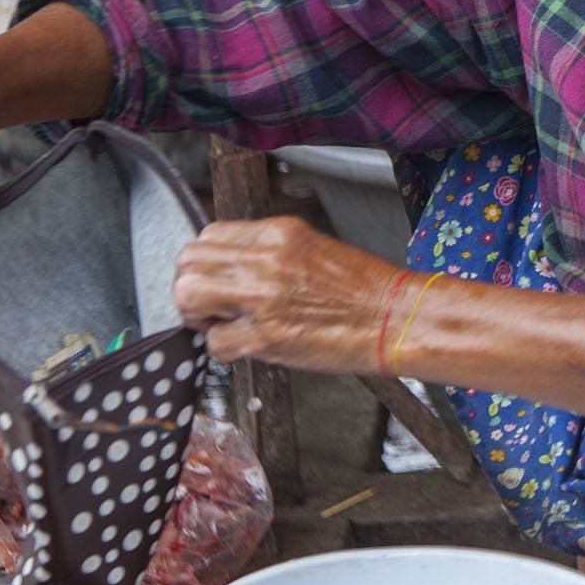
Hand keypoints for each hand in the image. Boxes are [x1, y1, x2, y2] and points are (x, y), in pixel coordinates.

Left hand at [171, 216, 408, 371]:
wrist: (395, 317)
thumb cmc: (364, 289)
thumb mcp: (313, 248)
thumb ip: (269, 253)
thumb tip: (232, 267)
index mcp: (278, 233)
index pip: (209, 235)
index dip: (204, 261)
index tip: (214, 279)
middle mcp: (265, 259)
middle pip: (188, 261)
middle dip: (191, 287)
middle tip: (210, 306)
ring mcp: (263, 297)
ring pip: (188, 295)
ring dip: (197, 315)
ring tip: (221, 324)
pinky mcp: (267, 336)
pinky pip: (215, 342)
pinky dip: (224, 350)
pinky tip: (246, 347)